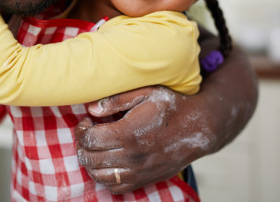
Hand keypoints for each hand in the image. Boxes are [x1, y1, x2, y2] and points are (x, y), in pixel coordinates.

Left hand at [75, 86, 208, 193]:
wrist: (198, 128)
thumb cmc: (170, 106)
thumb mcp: (145, 93)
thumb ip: (116, 100)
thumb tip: (91, 108)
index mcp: (128, 133)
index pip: (90, 139)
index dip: (82, 130)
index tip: (88, 121)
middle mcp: (132, 156)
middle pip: (90, 158)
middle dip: (82, 145)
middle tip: (89, 133)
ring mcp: (138, 171)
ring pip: (99, 175)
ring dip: (90, 162)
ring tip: (96, 148)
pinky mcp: (144, 180)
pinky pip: (115, 187)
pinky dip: (104, 177)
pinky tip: (107, 161)